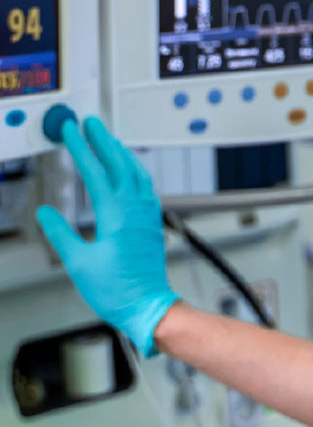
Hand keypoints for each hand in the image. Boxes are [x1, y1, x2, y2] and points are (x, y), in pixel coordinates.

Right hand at [36, 116, 179, 356]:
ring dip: (120, 152)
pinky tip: (130, 170)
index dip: (80, 148)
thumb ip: (60, 234)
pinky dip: (134, 169)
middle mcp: (134, 208)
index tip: (70, 130)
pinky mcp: (152, 221)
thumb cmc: (116, 290)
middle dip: (102, 140)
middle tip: (89, 122)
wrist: (148, 305)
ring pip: (135, 171)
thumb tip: (45, 212)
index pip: (94, 171)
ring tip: (108, 139)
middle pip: (118, 163)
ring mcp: (147, 213)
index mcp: (115, 214)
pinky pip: (145, 185)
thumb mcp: (78, 263)